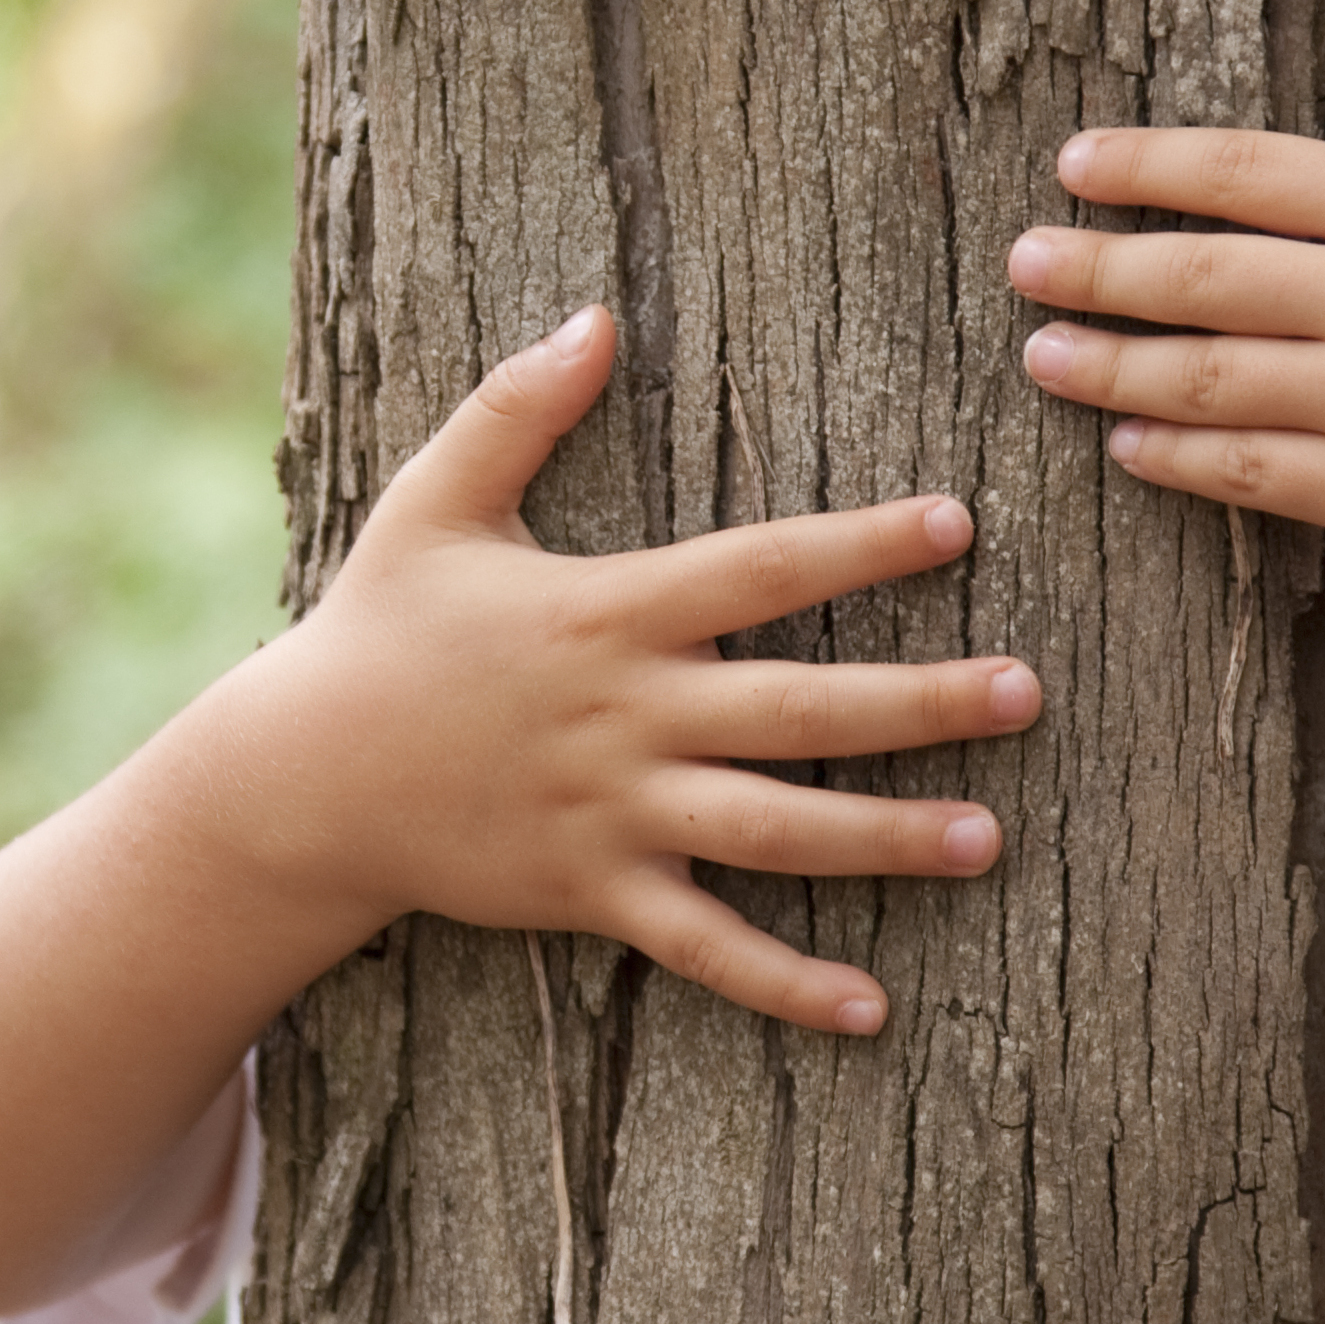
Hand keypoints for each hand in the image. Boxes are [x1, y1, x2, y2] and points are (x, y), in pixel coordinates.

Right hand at [209, 305, 1039, 1034]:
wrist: (298, 780)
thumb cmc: (375, 631)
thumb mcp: (434, 503)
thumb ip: (517, 408)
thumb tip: (593, 316)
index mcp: (607, 611)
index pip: (760, 569)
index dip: (862, 545)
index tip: (958, 525)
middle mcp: (626, 715)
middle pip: (800, 706)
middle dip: (921, 702)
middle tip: (1026, 692)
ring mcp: (612, 813)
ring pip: (775, 830)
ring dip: (886, 839)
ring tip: (988, 838)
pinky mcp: (590, 893)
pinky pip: (704, 945)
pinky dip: (785, 983)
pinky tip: (872, 1007)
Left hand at [1007, 0, 1324, 607]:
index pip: (1252, 173)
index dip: (1150, 166)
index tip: (1074, 166)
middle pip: (1207, 276)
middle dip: (1098, 266)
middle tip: (1021, 262)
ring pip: (1211, 378)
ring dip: (1111, 369)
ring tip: (1042, 355)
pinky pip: (1253, 470)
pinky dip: (1178, 457)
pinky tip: (1125, 446)